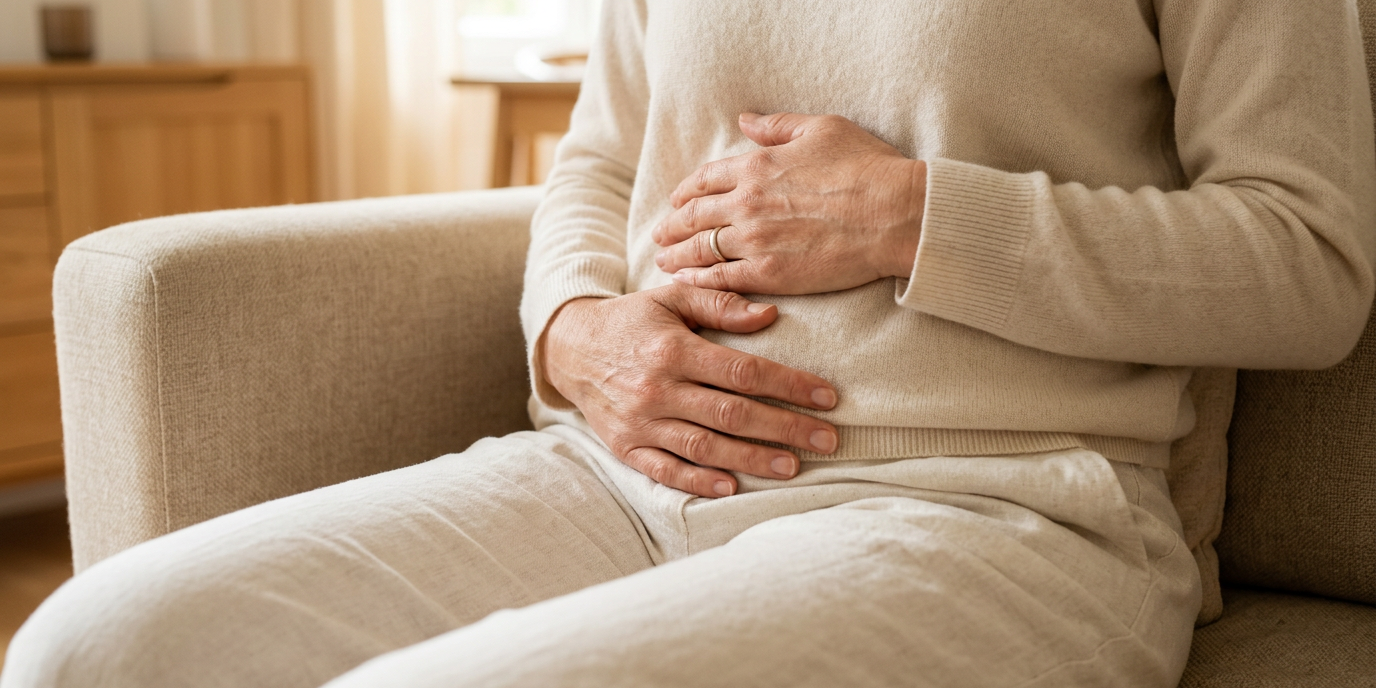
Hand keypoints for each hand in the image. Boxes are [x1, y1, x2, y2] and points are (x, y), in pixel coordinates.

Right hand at [540, 284, 839, 497]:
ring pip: (704, 447)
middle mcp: (657, 389)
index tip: (828, 397)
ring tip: (793, 466)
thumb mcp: (671, 298)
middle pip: (732, 414)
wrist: (569, 348)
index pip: (743, 371)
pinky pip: (665, 470)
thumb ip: (720, 304)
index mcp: (673, 350)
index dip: (788, 385)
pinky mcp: (626, 447)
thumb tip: (770, 315)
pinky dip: (697, 481)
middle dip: (785, 428)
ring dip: (752, 459)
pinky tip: (731, 487)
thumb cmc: (632, 321)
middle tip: (827, 439)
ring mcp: (641, 422)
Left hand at [652, 112, 926, 294]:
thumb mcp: (822, 129)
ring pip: (701, 250)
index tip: (677, 200)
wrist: (895, 214)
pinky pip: (721, 279)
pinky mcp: (769, 274)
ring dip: (677, 256)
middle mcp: (747, 203)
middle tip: (659, 234)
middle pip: (694, 216)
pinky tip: (688, 284)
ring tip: (664, 262)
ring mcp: (755, 241)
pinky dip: (698, 281)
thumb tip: (745, 119)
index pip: (705, 179)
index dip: (686, 191)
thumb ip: (777, 127)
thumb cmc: (867, 167)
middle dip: (672, 226)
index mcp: (757, 167)